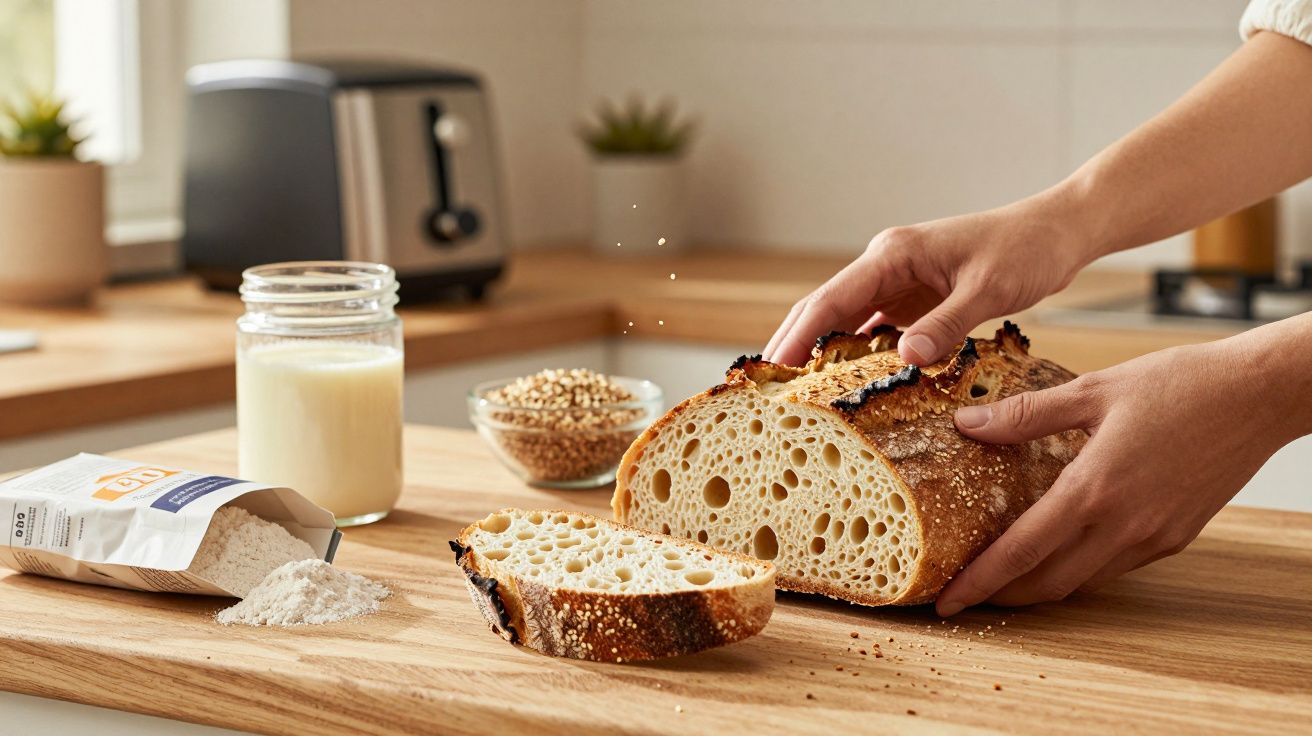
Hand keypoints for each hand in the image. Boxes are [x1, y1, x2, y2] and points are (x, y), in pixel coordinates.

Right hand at [763, 192, 1093, 366]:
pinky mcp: (914, 300)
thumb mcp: (989, 290)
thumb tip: (905, 360)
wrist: (1057, 232)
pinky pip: (874, 331)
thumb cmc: (1026, 250)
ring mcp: (897, 283)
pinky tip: (846, 386)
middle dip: (792, 347)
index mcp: (893, 254)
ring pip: (844, 322)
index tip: (771, 371)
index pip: (830, 300)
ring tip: (795, 396)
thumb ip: (946, 325)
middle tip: (764, 392)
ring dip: (820, 355)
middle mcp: (885, 265)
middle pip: (824, 310)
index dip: (797, 337)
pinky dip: (856, 357)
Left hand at [935, 334, 1304, 615]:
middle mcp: (1124, 526)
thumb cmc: (1180, 384)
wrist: (1259, 395)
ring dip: (1041, 586)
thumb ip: (1027, 414)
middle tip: (965, 595)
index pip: (1021, 552)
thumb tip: (967, 424)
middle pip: (1048, 583)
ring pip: (1083, 581)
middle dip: (1003, 596)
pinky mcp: (1176, 538)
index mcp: (1094, 489)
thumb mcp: (1094, 389)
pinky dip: (1080, 569)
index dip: (980, 582)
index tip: (946, 601)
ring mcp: (1154, 538)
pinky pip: (1116, 567)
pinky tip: (1061, 549)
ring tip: (1005, 577)